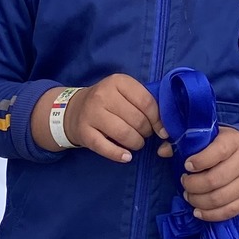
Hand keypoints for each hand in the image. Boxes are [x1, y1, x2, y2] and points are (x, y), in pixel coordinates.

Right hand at [33, 74, 164, 162]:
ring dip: (136, 143)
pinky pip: (106, 148)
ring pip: (124, 134)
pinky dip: (119, 155)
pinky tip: (126, 156)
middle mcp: (103, 95)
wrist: (74, 110)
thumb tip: (164, 127)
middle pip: (137, 120)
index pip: (146, 102)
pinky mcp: (84, 132)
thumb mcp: (124, 93)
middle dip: (146, 132)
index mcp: (117, 82)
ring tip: (136, 143)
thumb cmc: (108, 102)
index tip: (161, 129)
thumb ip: (144, 103)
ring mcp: (91, 114)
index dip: (158, 119)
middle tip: (144, 134)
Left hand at [181, 126, 238, 221]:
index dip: (199, 161)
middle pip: (215, 180)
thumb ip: (185, 141)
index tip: (186, 166)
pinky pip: (229, 211)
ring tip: (189, 196)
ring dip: (198, 201)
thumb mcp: (210, 137)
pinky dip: (210, 215)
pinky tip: (198, 211)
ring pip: (220, 198)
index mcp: (234, 142)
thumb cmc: (225, 145)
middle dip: (193, 185)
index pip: (218, 152)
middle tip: (184, 183)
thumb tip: (162, 151)